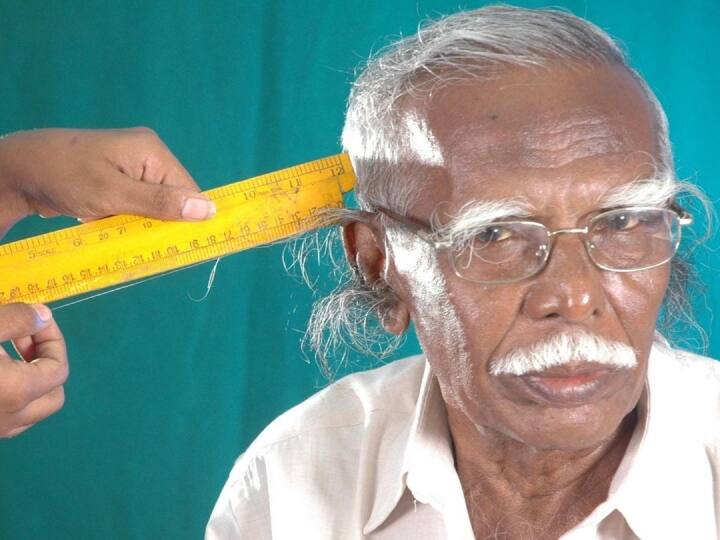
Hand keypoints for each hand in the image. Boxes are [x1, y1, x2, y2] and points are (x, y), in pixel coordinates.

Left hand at [0, 127, 215, 234]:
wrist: (16, 171)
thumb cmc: (65, 177)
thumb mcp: (113, 195)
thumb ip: (160, 203)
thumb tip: (209, 209)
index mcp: (152, 151)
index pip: (188, 191)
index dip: (186, 219)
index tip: (174, 245)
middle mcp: (146, 156)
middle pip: (171, 199)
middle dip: (157, 223)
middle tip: (135, 237)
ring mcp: (130, 168)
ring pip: (152, 207)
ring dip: (139, 224)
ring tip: (116, 228)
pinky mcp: (116, 180)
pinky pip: (135, 206)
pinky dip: (125, 221)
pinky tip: (107, 224)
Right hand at [0, 303, 67, 437]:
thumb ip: (16, 320)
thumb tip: (43, 316)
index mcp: (16, 392)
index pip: (58, 368)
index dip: (52, 339)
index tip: (33, 318)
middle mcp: (8, 419)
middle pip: (52, 395)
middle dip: (45, 363)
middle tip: (21, 339)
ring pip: (28, 411)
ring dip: (26, 381)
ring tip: (2, 352)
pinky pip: (4, 417)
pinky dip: (7, 394)